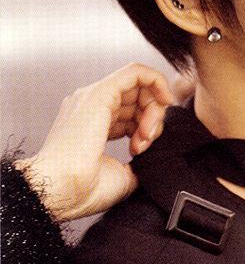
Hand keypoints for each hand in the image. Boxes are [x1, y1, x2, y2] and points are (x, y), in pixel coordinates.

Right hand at [15, 63, 174, 220]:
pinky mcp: (100, 94)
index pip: (130, 111)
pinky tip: (164, 101)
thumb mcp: (122, 175)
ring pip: (139, 85)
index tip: (149, 145)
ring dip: (155, 109)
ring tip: (145, 138)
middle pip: (137, 96)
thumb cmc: (84, 190)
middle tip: (147, 142)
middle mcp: (92, 107)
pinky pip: (136, 72)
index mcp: (94, 123)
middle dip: (154, 116)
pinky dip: (156, 82)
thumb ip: (139, 163)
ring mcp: (94, 98)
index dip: (147, 124)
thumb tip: (154, 161)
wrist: (62, 191)